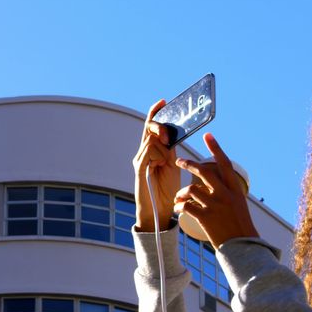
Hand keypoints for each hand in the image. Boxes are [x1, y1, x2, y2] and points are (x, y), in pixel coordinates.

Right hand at [132, 100, 180, 231]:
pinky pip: (145, 154)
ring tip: (164, 164)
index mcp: (152, 150)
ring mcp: (139, 160)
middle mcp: (143, 152)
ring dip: (162, 150)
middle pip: (148, 130)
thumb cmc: (166, 189)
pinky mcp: (139, 170)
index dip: (155, 113)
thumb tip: (171, 134)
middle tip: (167, 136)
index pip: (151, 127)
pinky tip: (159, 162)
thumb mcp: (173, 164)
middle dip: (159, 128)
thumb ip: (170, 149)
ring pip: (150, 141)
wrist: (159, 210)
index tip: (162, 101)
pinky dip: (154, 155)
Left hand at [173, 133, 259, 246]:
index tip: (207, 135)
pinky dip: (179, 206)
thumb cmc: (240, 226)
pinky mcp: (205, 218)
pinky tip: (177, 209)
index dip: (215, 148)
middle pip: (203, 172)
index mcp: (235, 189)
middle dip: (189, 164)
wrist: (242, 247)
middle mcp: (225, 194)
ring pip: (191, 189)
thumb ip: (228, 191)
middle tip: (179, 161)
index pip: (224, 164)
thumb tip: (216, 179)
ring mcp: (215, 205)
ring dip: (181, 192)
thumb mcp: (238, 204)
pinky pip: (186, 206)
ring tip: (178, 198)